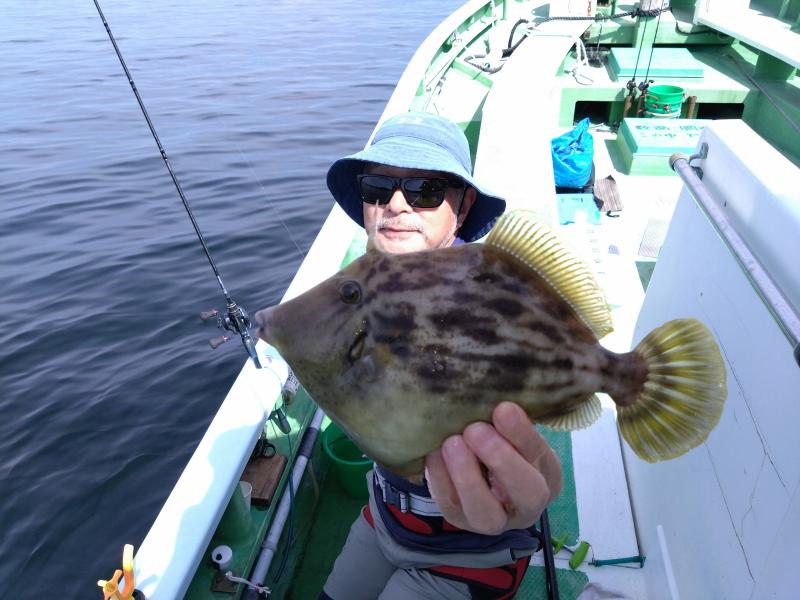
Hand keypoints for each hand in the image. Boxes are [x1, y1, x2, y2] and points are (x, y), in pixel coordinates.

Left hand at [425, 402, 562, 534]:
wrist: (479, 473)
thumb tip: (495, 396)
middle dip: (501, 460)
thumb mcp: (512, 432)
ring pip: (486, 512)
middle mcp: (526, 505)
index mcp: (547, 475)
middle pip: (527, 493)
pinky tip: (434, 453)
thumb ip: (509, 421)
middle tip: (476, 429)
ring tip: (452, 443)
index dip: (522, 434)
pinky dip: (441, 478)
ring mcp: (493, 519)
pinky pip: (450, 504)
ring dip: (467, 476)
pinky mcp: (460, 518)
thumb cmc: (501, 442)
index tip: (503, 408)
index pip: (541, 456)